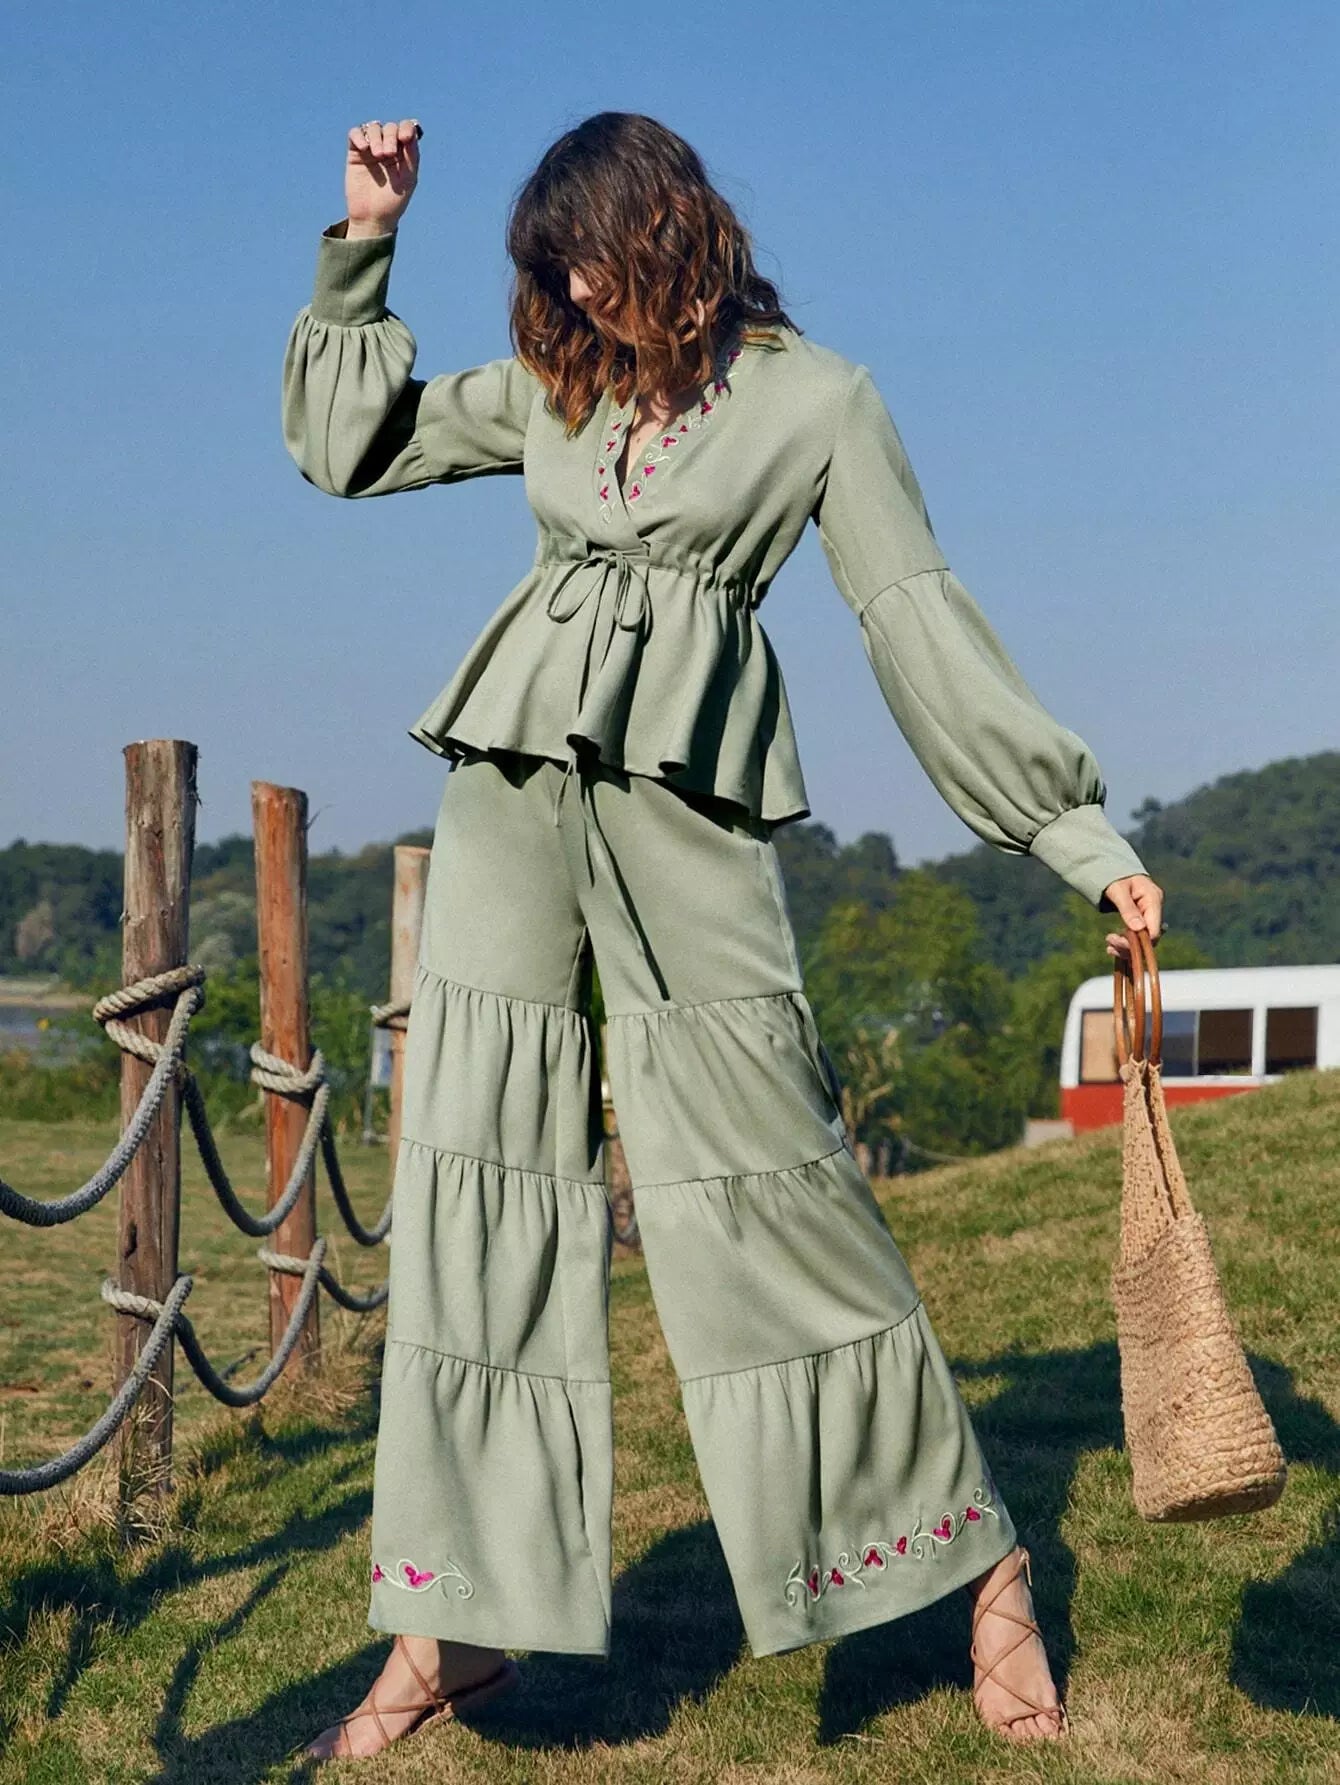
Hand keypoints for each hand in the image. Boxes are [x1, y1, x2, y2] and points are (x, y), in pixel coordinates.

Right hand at [345, 117, 422, 233]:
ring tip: (377, 155)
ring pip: (373, 128)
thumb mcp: (408, 179)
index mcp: (404, 152)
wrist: (372, 217)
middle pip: (390, 127)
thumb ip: (412, 156)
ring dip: (376, 137)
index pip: (406, 129)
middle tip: (388, 154)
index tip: (405, 139)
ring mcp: (371, 149)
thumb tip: (411, 132)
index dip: (406, 128)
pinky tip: (364, 149)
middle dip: (390, 136)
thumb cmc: (393, 201)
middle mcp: (388, 147)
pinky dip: (359, 136)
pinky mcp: (355, 153)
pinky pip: (355, 134)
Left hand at [1103, 875, 1163, 961]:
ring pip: (1144, 941)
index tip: (1118, 942)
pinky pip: (1138, 937)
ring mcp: (1149, 915)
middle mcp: (1155, 909)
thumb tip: (1139, 928)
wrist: (1113, 870)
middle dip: (1129, 945)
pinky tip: (1112, 946)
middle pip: (1150, 938)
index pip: (1154, 929)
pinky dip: (1125, 944)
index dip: (1140, 942)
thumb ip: (1128, 909)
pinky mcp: (1142, 920)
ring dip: (1126, 947)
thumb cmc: (1115, 876)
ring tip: (1109, 946)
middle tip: (1109, 943)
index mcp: (1153, 899)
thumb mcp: (1118, 890)